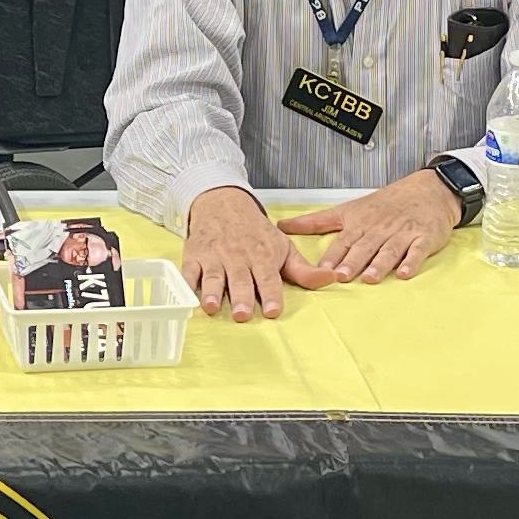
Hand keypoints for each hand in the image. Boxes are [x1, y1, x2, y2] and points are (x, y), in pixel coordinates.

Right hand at [181, 186, 323, 319]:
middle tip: (242, 315)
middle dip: (240, 296)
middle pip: (239, 279)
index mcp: (262, 256)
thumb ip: (303, 270)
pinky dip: (186, 282)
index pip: (268, 278)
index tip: (273, 310)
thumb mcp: (283, 247)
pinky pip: (188, 270)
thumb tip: (331, 279)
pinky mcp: (194, 255)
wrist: (223, 203)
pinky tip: (187, 294)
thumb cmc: (256, 232)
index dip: (270, 294)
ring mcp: (214, 256)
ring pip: (213, 276)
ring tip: (211, 307)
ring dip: (212, 291)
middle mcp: (238, 256)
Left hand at [275, 169, 465, 286]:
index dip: (332, 256)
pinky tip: (404, 273)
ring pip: (389, 250)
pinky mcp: (423, 238)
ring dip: (380, 264)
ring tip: (370, 279)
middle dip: (353, 261)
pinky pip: (417, 251)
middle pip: (365, 246)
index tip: (320, 269)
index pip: (343, 242)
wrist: (427, 191)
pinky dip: (411, 262)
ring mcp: (402, 233)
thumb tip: (282, 226)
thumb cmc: (384, 204)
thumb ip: (315, 222)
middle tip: (342, 276)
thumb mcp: (347, 209)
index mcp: (359, 223)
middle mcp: (379, 229)